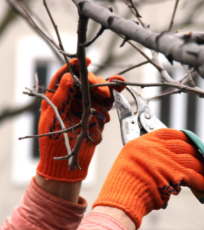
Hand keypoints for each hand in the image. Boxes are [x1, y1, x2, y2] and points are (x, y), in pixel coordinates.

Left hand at [36, 57, 125, 181]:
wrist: (67, 164)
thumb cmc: (52, 142)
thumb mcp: (51, 119)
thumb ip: (60, 98)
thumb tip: (70, 77)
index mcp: (58, 97)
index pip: (66, 76)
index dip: (75, 65)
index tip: (85, 59)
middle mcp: (74, 99)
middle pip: (86, 82)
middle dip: (95, 82)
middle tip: (102, 90)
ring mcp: (88, 106)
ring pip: (100, 89)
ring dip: (109, 86)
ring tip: (117, 85)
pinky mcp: (99, 114)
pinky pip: (108, 102)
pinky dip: (116, 95)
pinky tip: (119, 89)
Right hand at [93, 128, 203, 228]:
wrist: (120, 201)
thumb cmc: (122, 186)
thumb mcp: (131, 162)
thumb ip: (148, 157)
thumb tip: (170, 162)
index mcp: (143, 142)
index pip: (170, 133)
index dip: (184, 138)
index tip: (190, 143)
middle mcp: (155, 148)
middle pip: (184, 146)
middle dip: (195, 154)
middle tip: (200, 161)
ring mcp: (165, 160)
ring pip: (191, 161)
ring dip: (201, 169)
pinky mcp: (174, 174)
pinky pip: (194, 176)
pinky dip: (202, 182)